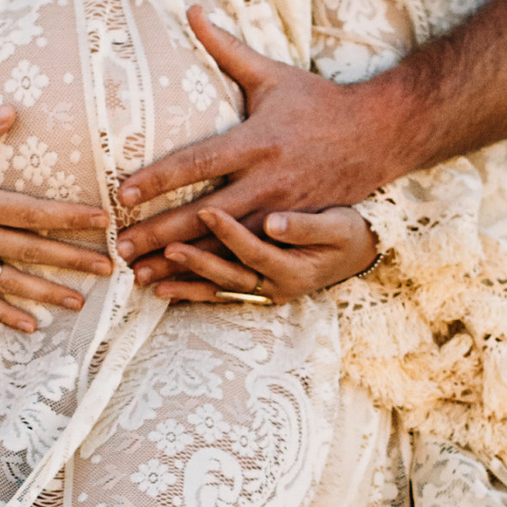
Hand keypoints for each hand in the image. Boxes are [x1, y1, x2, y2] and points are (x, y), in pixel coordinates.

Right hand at [0, 104, 114, 332]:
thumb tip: (13, 112)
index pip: (32, 212)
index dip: (70, 217)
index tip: (104, 220)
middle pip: (31, 252)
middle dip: (73, 260)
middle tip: (111, 268)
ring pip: (11, 282)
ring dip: (47, 293)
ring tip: (80, 303)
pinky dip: (4, 313)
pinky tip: (29, 326)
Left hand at [118, 8, 401, 273]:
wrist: (379, 135)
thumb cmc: (318, 101)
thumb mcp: (273, 74)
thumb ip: (226, 48)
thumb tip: (192, 9)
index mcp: (256, 140)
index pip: (198, 162)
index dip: (158, 179)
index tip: (122, 193)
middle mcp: (268, 179)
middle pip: (204, 213)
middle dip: (160, 233)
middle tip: (120, 248)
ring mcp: (284, 209)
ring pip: (225, 244)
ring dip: (183, 262)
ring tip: (142, 276)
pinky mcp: (296, 229)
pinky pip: (251, 256)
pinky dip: (218, 271)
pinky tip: (188, 284)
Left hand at [147, 202, 378, 308]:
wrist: (357, 252)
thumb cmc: (346, 230)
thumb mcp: (338, 225)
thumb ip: (306, 225)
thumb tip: (274, 222)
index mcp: (296, 267)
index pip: (257, 248)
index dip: (230, 233)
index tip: (205, 211)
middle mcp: (278, 286)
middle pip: (230, 274)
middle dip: (194, 262)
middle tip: (163, 247)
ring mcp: (265, 293)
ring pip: (219, 289)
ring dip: (184, 283)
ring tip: (149, 275)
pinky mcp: (255, 292)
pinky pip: (219, 295)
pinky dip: (191, 294)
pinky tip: (161, 290)